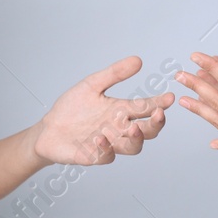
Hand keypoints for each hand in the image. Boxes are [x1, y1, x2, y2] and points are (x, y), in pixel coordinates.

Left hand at [33, 56, 174, 165]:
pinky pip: (106, 157)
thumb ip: (114, 74)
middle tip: (159, 115)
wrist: (48, 129)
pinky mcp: (93, 156)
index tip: (169, 97)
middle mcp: (119, 129)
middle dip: (156, 124)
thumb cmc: (72, 108)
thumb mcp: (92, 85)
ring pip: (133, 147)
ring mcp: (108, 144)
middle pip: (147, 131)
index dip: (159, 104)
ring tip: (133, 128)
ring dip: (136, 138)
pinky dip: (105, 149)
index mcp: (121, 111)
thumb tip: (137, 60)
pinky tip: (99, 138)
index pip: (146, 108)